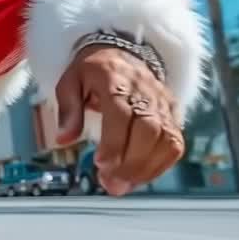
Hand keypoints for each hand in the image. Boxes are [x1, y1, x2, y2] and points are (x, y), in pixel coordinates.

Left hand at [54, 45, 183, 195]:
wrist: (122, 53)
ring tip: (123, 186)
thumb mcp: (70, 82)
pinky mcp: (173, 115)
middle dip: (131, 162)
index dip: (115, 142)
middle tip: (112, 184)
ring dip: (146, 169)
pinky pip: (175, 144)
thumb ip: (68, 110)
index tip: (101, 164)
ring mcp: (162, 103)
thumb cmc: (93, 71)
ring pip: (167, 139)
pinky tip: (139, 178)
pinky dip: (160, 166)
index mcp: (116, 79)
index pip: (122, 112)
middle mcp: (145, 90)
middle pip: (149, 129)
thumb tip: (63, 139)